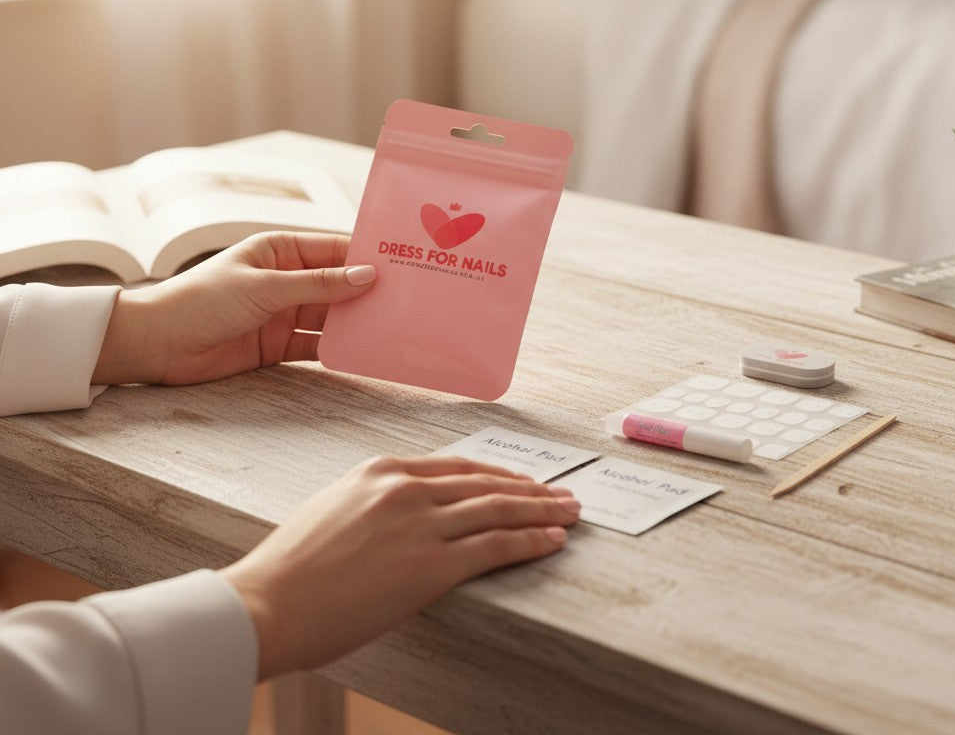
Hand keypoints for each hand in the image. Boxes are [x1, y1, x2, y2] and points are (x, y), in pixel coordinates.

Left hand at [92, 231, 374, 385]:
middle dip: (368, 292)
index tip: (401, 263)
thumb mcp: (264, 287)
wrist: (157, 345)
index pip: (333, 249)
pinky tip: (363, 351)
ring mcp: (284, 312)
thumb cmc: (201, 301)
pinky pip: (318, 344)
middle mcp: (286, 278)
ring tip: (393, 327)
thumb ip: (317, 284)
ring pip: (332, 315)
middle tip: (408, 299)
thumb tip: (366, 276)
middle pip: (338, 284)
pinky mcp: (279, 344)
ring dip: (356, 322)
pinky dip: (339, 348)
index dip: (366, 256)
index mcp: (280, 249)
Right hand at [220, 455, 580, 678]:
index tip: (520, 480)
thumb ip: (375, 503)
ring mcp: (420, 524)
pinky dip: (529, 541)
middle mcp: (406, 488)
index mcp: (381, 470)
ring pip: (498, 508)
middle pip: (485, 482)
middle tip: (562, 493)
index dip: (496, 474)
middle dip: (529, 489)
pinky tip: (551, 541)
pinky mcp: (430, 565)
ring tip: (569, 512)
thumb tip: (404, 515)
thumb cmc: (290, 569)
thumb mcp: (334, 510)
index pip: (457, 466)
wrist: (267, 604)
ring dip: (542, 510)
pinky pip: (494, 546)